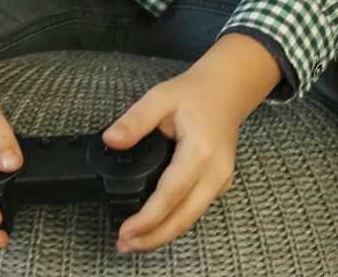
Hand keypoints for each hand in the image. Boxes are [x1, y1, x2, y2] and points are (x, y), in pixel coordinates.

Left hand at [101, 68, 248, 253]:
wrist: (227, 91)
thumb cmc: (194, 94)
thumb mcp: (160, 97)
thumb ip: (135, 120)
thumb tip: (111, 140)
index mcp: (200, 151)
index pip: (170, 195)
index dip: (147, 218)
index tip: (124, 231)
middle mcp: (215, 172)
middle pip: (184, 218)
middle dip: (153, 237)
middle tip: (124, 246)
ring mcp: (221, 180)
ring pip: (191, 218)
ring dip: (163, 234)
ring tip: (134, 242)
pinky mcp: (221, 184)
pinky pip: (196, 209)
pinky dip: (175, 222)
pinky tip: (155, 225)